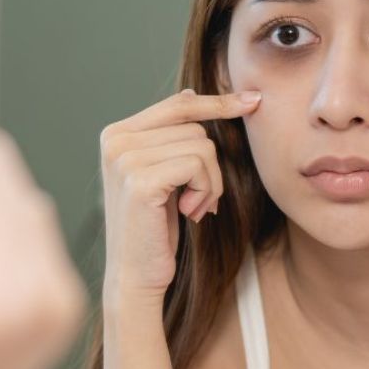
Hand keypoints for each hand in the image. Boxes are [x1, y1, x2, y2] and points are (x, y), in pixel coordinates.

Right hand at [99, 88, 261, 304]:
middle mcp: (115, 140)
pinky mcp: (140, 179)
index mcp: (116, 134)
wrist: (135, 276)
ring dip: (210, 183)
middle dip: (209, 166)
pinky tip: (189, 213)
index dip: (217, 102)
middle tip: (196, 200)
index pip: (177, 104)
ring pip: (202, 146)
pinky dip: (206, 190)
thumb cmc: (154, 230)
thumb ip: (170, 136)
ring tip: (190, 208)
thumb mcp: (161, 175)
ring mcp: (125, 158)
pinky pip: (198, 164)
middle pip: (195, 126)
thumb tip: (190, 92)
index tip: (252, 101)